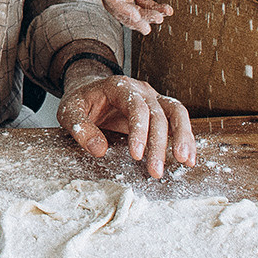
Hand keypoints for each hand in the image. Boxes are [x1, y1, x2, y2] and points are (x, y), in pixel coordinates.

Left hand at [57, 70, 195, 178]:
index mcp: (119, 86)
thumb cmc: (81, 101)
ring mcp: (153, 98)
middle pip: (157, 113)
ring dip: (183, 137)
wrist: (90, 90)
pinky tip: (189, 158)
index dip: (139, 130)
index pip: (136, 105)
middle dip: (158, 144)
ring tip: (185, 161)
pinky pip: (177, 121)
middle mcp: (140, 90)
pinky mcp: (159, 110)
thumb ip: (80, 128)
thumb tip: (99, 149)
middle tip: (156, 171)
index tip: (136, 155)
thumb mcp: (69, 111)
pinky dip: (185, 138)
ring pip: (176, 112)